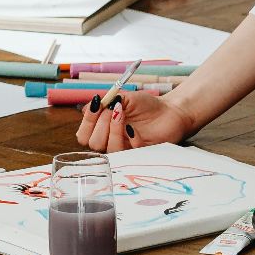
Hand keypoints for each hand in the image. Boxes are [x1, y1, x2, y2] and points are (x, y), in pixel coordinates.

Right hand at [75, 90, 195, 151]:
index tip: (97, 104)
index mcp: (103, 128)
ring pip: (107, 149)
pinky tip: (135, 128)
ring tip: (122, 113)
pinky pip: (127, 153)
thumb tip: (87, 107)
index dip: (87, 121)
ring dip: (113, 130)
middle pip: (92, 143)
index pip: (83, 134)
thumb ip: (106, 102)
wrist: (170, 111)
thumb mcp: (123, 98)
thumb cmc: (147, 105)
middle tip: (113, 110)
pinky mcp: (137, 156)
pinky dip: (130, 138)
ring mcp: (124, 149)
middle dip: (100, 124)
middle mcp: (110, 141)